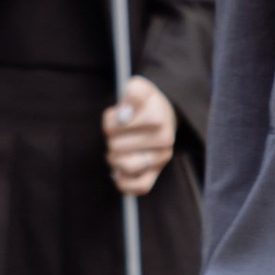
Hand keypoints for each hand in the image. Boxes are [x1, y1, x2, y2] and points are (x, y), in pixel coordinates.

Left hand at [103, 75, 176, 196]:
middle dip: (110, 138)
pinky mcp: (156, 175)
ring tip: (115, 150)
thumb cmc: (144, 103)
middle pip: (116, 146)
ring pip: (126, 167)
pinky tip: (118, 171)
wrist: (162, 115)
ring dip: (113, 159)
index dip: (110, 120)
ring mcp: (161, 159)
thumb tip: (123, 114)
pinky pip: (139, 187)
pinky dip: (123, 182)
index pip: (117, 125)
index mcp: (158, 118)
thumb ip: (132, 91)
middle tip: (116, 133)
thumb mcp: (139, 88)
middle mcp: (165, 140)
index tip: (118, 115)